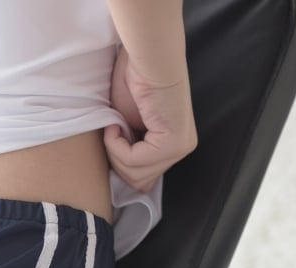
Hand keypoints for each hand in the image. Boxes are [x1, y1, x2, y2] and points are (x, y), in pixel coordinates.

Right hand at [105, 45, 197, 191]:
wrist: (145, 58)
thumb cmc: (132, 82)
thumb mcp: (127, 126)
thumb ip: (129, 150)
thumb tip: (120, 178)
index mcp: (173, 146)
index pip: (142, 179)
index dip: (119, 162)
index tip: (114, 135)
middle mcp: (182, 148)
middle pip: (138, 182)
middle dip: (116, 159)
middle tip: (113, 130)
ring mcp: (181, 147)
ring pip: (135, 175)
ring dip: (115, 151)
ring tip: (116, 125)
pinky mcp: (173, 143)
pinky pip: (135, 160)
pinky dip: (116, 144)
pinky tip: (117, 124)